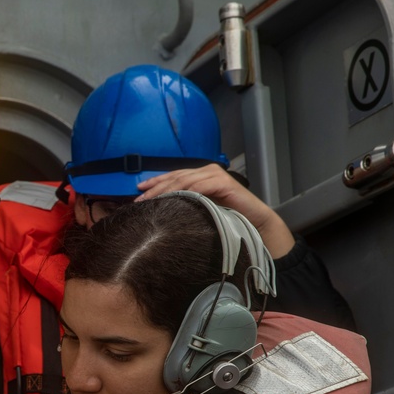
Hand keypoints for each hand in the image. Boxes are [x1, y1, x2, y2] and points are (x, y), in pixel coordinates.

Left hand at [137, 165, 295, 257]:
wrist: (254, 222)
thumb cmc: (228, 218)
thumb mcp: (201, 209)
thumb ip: (187, 203)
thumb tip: (162, 209)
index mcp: (201, 175)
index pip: (174, 176)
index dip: (156, 182)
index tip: (139, 189)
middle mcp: (207, 171)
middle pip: (176, 177)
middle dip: (156, 187)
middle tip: (139, 198)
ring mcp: (215, 175)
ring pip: (184, 180)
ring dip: (165, 190)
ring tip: (150, 201)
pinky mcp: (222, 182)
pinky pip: (198, 186)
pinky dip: (184, 192)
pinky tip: (171, 199)